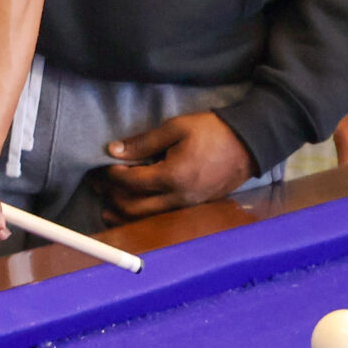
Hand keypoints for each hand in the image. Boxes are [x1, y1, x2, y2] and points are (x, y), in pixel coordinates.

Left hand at [98, 110, 255, 222]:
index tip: (102, 167)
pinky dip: (143, 215)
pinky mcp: (195, 207)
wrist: (250, 143)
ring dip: (124, 213)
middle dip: (112, 198)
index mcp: (173, 177)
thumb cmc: (213, 131)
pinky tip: (134, 208)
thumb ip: (142, 142)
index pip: (131, 183)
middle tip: (97, 186)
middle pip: (134, 208)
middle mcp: (179, 198)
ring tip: (107, 205)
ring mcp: (188, 206)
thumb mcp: (176, 128)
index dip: (112, 176)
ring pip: (148, 219)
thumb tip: (113, 150)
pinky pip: (162, 217)